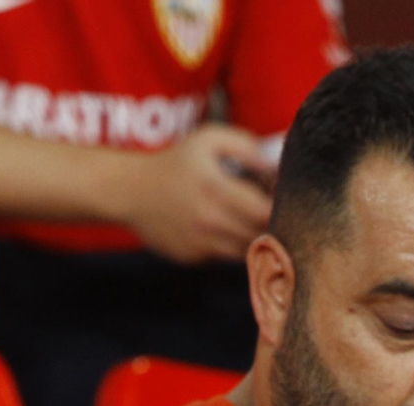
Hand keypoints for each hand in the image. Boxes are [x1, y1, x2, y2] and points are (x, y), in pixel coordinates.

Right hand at [122, 124, 275, 262]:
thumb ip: (245, 145)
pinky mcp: (194, 258)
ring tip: (251, 221)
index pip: (266, 211)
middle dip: (273, 225)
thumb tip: (273, 167)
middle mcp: (210, 221)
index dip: (281, 208)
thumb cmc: (176, 162)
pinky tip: (227, 230)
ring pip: (246, 252)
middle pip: (260, 236)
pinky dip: (233, 247)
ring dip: (256, 240)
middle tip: (273, 212)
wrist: (131, 191)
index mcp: (216, 189)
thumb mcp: (208, 139)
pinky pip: (226, 258)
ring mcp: (201, 244)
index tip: (283, 199)